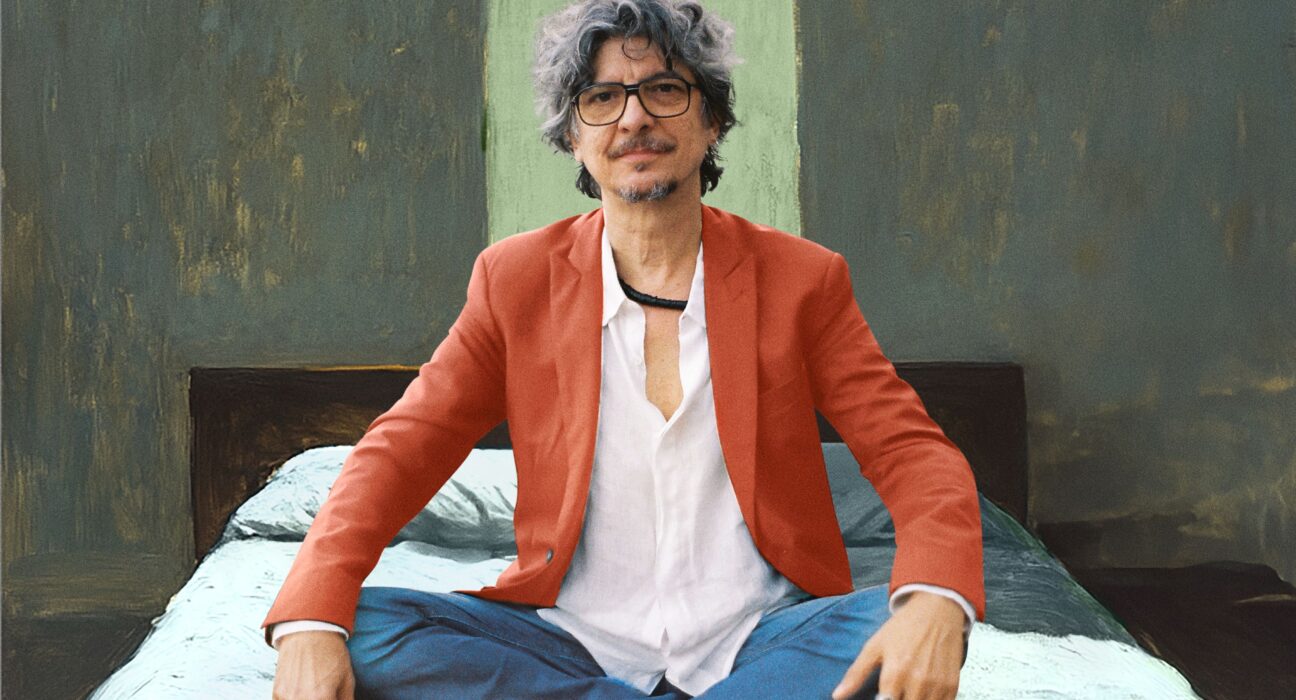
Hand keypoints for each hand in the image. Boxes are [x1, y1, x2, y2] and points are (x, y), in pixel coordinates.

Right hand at [272, 630, 355, 699]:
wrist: (309, 631)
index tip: (334, 697)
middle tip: (327, 694)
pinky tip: (303, 692)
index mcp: (321, 699)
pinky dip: (295, 699)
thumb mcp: (347, 679)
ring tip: (315, 690)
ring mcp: (286, 698)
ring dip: (309, 699)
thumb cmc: (331, 653)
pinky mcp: (277, 693)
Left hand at [832, 591, 965, 699]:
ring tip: (906, 691)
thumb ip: (856, 673)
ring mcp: (937, 686)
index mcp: (894, 673)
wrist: (937, 610)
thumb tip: (837, 695)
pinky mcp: (952, 686)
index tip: (880, 697)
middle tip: (893, 692)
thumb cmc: (903, 627)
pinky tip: (921, 693)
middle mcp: (917, 682)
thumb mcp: (874, 646)